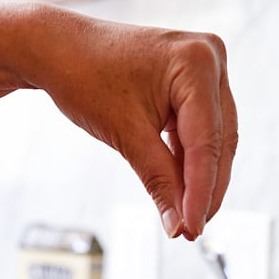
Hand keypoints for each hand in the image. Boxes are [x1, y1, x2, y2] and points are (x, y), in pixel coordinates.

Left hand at [35, 11, 237, 239]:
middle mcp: (209, 58)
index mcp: (196, 62)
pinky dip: (189, 162)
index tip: (192, 229)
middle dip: (205, 190)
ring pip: (214, 140)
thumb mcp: (126, 135)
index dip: (200, 191)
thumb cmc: (85, 76)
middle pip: (219, 142)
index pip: (206, 142)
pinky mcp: (193, 83)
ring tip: (185, 218)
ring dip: (200, 180)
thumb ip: (159, 181)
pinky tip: (180, 192)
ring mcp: (204, 69)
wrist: (59, 49)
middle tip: (190, 230)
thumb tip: (179, 225)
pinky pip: (200, 131)